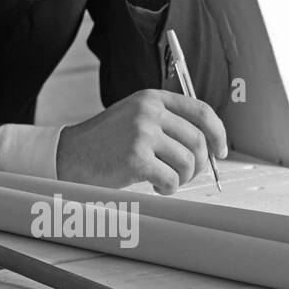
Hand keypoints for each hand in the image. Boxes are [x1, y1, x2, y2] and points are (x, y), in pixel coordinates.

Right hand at [56, 90, 227, 193]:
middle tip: (187, 175)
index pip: (202, 111)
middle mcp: (148, 112)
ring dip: (182, 179)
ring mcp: (141, 134)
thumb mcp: (133, 117)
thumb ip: (165, 122)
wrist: (69, 155)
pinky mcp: (136, 159)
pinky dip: (168, 189)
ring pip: (187, 162)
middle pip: (197, 141)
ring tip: (165, 181)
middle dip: (199, 165)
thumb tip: (207, 146)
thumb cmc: (103, 143)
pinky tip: (154, 187)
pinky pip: (171, 180)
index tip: (220, 151)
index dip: (218, 133)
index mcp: (151, 98)